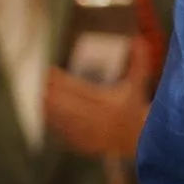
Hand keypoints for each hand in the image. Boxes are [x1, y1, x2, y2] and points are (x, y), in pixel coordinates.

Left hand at [43, 42, 154, 157]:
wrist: (141, 140)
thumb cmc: (136, 109)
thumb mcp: (137, 85)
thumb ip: (139, 62)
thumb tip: (139, 39)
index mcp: (108, 103)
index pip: (78, 88)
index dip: (61, 79)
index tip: (50, 70)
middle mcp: (97, 119)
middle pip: (66, 105)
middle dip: (52, 93)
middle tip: (43, 83)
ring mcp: (90, 134)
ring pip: (62, 120)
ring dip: (50, 108)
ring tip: (41, 98)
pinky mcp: (85, 144)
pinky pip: (65, 133)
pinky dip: (55, 123)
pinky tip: (47, 115)